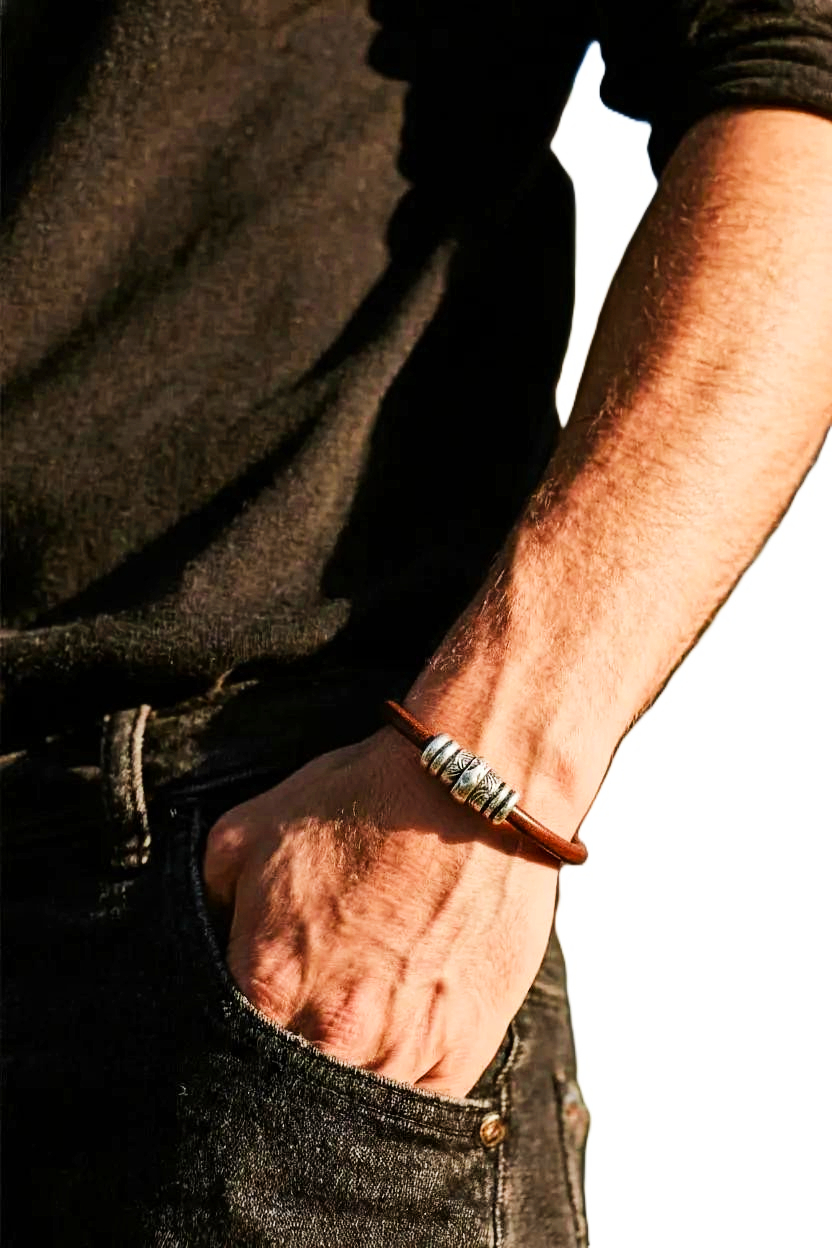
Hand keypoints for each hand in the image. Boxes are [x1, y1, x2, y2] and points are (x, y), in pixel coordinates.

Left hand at [203, 729, 562, 1096]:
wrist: (470, 788)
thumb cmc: (363, 802)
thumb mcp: (248, 830)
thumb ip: (206, 897)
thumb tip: (204, 936)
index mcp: (268, 984)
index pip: (222, 1057)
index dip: (226, 1045)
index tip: (245, 1023)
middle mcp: (334, 1033)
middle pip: (288, 1097)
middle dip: (285, 1072)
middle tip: (301, 1029)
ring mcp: (404, 1049)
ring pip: (357, 1109)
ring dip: (348, 1082)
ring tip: (353, 1035)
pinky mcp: (464, 1049)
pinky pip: (423, 1105)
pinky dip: (406, 1085)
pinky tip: (400, 1045)